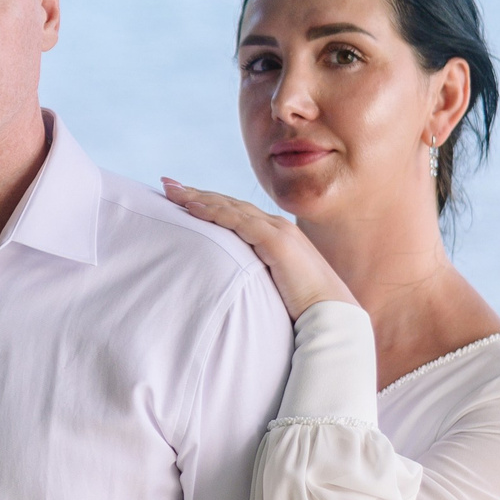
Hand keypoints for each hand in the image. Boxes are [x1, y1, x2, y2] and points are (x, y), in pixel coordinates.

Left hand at [161, 179, 356, 320]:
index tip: (182, 196)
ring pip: (230, 207)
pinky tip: (192, 209)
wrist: (331, 315)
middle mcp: (276, 226)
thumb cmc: (304, 308)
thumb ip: (256, 277)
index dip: (208, 202)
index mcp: (276, 235)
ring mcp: (277, 231)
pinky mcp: (276, 241)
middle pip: (228, 203)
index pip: (235, 212)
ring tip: (171, 191)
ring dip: (198, 198)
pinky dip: (214, 213)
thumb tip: (234, 286)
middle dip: (196, 192)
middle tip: (167, 184)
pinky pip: (238, 222)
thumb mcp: (273, 286)